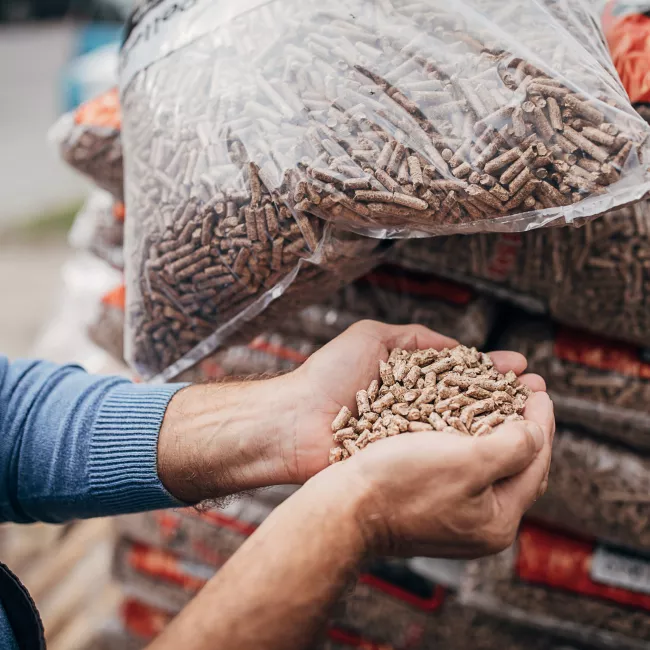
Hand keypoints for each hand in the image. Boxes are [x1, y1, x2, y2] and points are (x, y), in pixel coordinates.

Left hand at [282, 319, 549, 484]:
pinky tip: (500, 446)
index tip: (521, 369)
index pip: (460, 374)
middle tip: (539, 393)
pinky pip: (443, 458)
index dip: (491, 371)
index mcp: (409, 380)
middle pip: (469, 403)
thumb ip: (415, 338)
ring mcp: (411, 439)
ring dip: (498, 425)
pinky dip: (471, 452)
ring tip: (532, 416)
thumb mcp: (372, 338)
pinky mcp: (405, 464)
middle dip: (505, 397)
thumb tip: (457, 346)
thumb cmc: (327, 376)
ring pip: (463, 432)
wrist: (293, 422)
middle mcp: (415, 410)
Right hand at [313, 388, 554, 558]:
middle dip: (524, 425)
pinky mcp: (428, 506)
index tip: (539, 388)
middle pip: (516, 466)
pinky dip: (469, 439)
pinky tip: (463, 419)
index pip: (536, 463)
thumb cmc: (401, 481)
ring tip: (500, 397)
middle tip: (528, 390)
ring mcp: (454, 517)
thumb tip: (536, 432)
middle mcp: (481, 524)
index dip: (541, 421)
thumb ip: (514, 446)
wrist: (343, 508)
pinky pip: (462, 468)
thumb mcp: (468, 461)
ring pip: (488, 465)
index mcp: (498, 520)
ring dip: (497, 428)